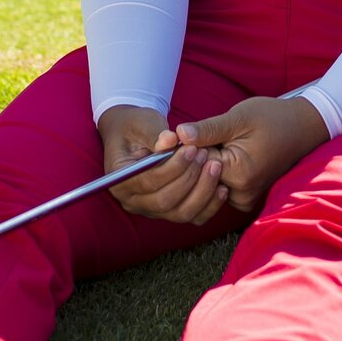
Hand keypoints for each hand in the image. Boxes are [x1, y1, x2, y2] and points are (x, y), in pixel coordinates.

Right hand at [97, 105, 229, 227]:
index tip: (192, 149)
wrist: (137, 134)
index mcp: (119, 180)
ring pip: (181, 213)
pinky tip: (222, 187)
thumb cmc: (137, 126)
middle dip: (189, 179)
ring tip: (216, 166)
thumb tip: (171, 139)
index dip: (172, 168)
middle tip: (206, 155)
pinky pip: (193, 216)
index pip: (147, 182)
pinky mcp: (170, 211)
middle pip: (164, 202)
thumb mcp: (142, 123)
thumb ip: (155, 134)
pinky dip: (209, 205)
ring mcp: (151, 209)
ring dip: (202, 192)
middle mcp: (133, 201)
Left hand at [173, 96, 328, 217]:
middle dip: (192, 158)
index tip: (179, 135)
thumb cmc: (272, 118)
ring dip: (202, 166)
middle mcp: (241, 194)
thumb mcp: (239, 117)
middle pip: (199, 178)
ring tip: (210, 144)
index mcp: (239, 174)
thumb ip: (207, 129)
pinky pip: (218, 188)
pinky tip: (217, 154)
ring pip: (207, 183)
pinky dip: (213, 173)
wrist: (302, 128)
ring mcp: (244, 199)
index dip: (187, 148)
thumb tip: (178, 135)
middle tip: (189, 137)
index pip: (196, 165)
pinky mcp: (245, 198)